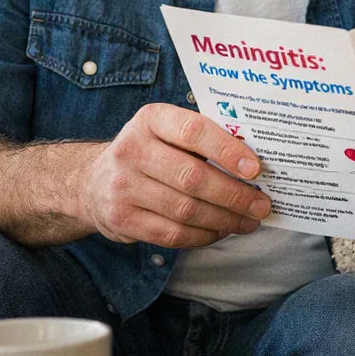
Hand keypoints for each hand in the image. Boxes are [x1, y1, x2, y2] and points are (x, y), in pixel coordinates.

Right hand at [77, 103, 271, 247]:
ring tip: (248, 221)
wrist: (93, 182)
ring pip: (185, 210)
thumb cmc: (149, 152)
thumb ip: (202, 139)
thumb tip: (253, 163)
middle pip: (193, 177)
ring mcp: (123, 187)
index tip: (256, 169)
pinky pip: (171, 233)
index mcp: (150, 120)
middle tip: (262, 205)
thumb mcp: (166, 132)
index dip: (228, 151)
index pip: (194, 131)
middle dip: (234, 195)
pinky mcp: (121, 219)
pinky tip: (221, 231)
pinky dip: (203, 235)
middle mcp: (132, 150)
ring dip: (224, 219)